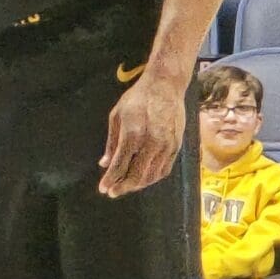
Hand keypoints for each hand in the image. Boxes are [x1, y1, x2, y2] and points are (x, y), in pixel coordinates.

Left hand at [99, 72, 186, 197]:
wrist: (165, 86)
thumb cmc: (137, 99)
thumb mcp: (116, 116)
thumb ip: (111, 143)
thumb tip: (104, 163)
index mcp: (133, 134)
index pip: (120, 165)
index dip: (110, 180)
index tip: (103, 189)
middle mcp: (151, 143)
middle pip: (136, 175)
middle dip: (122, 187)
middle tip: (113, 192)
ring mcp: (166, 146)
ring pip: (151, 176)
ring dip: (137, 185)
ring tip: (125, 187)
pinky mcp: (176, 146)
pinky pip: (164, 169)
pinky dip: (152, 178)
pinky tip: (143, 179)